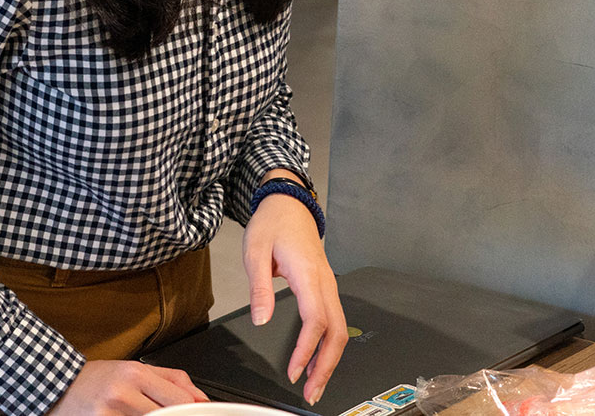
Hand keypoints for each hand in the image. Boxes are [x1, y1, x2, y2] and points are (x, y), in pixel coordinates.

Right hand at [48, 360, 207, 415]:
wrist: (57, 386)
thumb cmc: (98, 379)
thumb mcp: (134, 369)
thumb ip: (171, 380)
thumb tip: (201, 397)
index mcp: (135, 374)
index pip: (179, 398)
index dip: (194, 410)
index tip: (201, 413)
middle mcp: (123, 394)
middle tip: (173, 414)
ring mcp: (110, 415)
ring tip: (143, 412)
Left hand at [242, 188, 346, 406]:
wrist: (288, 204)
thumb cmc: (272, 224)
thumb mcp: (255, 251)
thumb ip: (259, 288)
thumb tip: (262, 320)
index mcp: (308, 273)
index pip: (316, 320)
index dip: (306, 350)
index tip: (293, 371)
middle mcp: (324, 281)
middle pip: (337, 331)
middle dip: (326, 365)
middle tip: (311, 391)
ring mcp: (328, 284)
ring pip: (339, 328)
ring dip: (329, 358)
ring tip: (313, 382)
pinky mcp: (325, 287)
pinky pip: (334, 320)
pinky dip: (328, 344)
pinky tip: (315, 358)